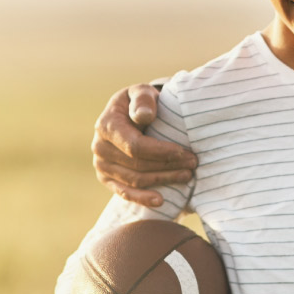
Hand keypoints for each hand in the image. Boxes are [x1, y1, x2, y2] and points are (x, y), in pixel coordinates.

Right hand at [92, 83, 198, 206]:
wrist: (127, 116)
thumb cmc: (139, 103)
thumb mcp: (141, 92)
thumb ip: (143, 99)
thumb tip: (145, 115)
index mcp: (106, 125)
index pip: (136, 146)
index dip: (162, 152)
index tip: (185, 153)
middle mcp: (100, 147)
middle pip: (138, 165)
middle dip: (168, 166)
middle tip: (193, 164)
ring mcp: (101, 165)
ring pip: (135, 180)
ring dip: (163, 180)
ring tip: (187, 175)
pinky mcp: (106, 178)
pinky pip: (124, 193)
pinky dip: (142, 198)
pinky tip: (161, 201)